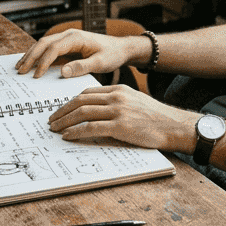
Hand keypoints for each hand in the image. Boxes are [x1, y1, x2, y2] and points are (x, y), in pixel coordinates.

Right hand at [15, 28, 143, 78]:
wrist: (121, 48)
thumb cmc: (112, 54)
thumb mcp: (100, 63)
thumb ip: (82, 67)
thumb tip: (63, 72)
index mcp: (76, 37)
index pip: (53, 48)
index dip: (43, 62)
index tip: (36, 76)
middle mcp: (69, 35)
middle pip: (43, 43)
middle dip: (31, 57)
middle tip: (20, 71)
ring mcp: (67, 38)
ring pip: (43, 44)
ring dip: (31, 55)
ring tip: (20, 67)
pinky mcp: (67, 44)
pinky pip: (49, 48)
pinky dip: (38, 55)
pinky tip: (31, 63)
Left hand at [47, 84, 198, 151]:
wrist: (173, 126)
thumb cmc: (155, 118)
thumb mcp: (135, 102)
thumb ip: (116, 102)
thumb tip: (97, 111)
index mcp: (119, 89)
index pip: (87, 93)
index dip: (70, 101)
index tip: (61, 109)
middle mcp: (116, 97)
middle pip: (80, 101)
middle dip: (62, 111)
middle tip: (51, 120)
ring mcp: (118, 111)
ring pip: (83, 112)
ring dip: (65, 121)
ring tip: (55, 128)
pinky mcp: (120, 126)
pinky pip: (91, 127)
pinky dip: (76, 131)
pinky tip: (68, 136)